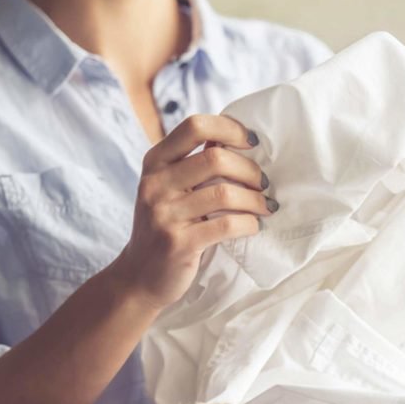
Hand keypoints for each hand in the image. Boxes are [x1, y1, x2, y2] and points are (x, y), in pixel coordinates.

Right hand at [111, 115, 274, 309]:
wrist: (139, 277)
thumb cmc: (165, 227)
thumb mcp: (169, 188)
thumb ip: (193, 163)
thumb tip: (235, 137)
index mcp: (155, 162)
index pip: (194, 126)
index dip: (230, 128)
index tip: (252, 142)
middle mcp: (155, 184)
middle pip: (215, 158)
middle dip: (250, 170)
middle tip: (263, 184)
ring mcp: (164, 214)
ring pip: (224, 193)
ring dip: (255, 199)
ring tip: (265, 207)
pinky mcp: (178, 243)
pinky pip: (226, 225)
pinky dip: (248, 224)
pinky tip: (253, 226)